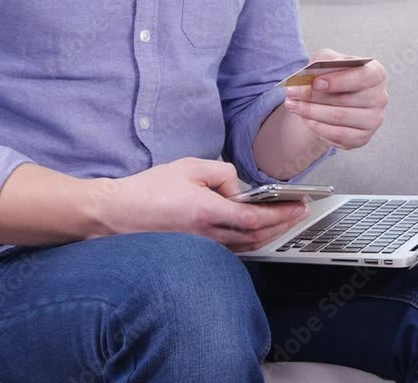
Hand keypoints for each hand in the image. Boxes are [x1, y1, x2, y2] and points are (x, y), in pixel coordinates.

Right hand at [102, 158, 310, 251]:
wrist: (116, 214)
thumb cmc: (148, 190)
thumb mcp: (188, 167)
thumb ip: (222, 173)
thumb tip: (240, 187)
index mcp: (208, 213)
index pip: (256, 218)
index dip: (282, 213)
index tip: (299, 205)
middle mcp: (208, 235)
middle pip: (258, 235)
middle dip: (284, 223)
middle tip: (300, 212)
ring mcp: (202, 247)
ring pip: (247, 245)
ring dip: (270, 233)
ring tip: (285, 219)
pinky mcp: (196, 251)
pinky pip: (233, 249)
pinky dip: (252, 240)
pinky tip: (259, 230)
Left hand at [283, 49, 388, 149]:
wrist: (335, 99)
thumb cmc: (332, 76)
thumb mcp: (327, 61)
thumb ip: (321, 63)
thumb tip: (309, 77)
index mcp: (376, 74)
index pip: (362, 77)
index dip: (338, 81)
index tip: (315, 82)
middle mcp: (380, 97)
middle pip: (346, 100)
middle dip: (314, 97)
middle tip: (291, 93)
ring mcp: (374, 119)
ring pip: (339, 118)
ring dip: (310, 112)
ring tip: (292, 105)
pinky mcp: (363, 137)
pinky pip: (338, 135)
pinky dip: (318, 127)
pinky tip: (305, 119)